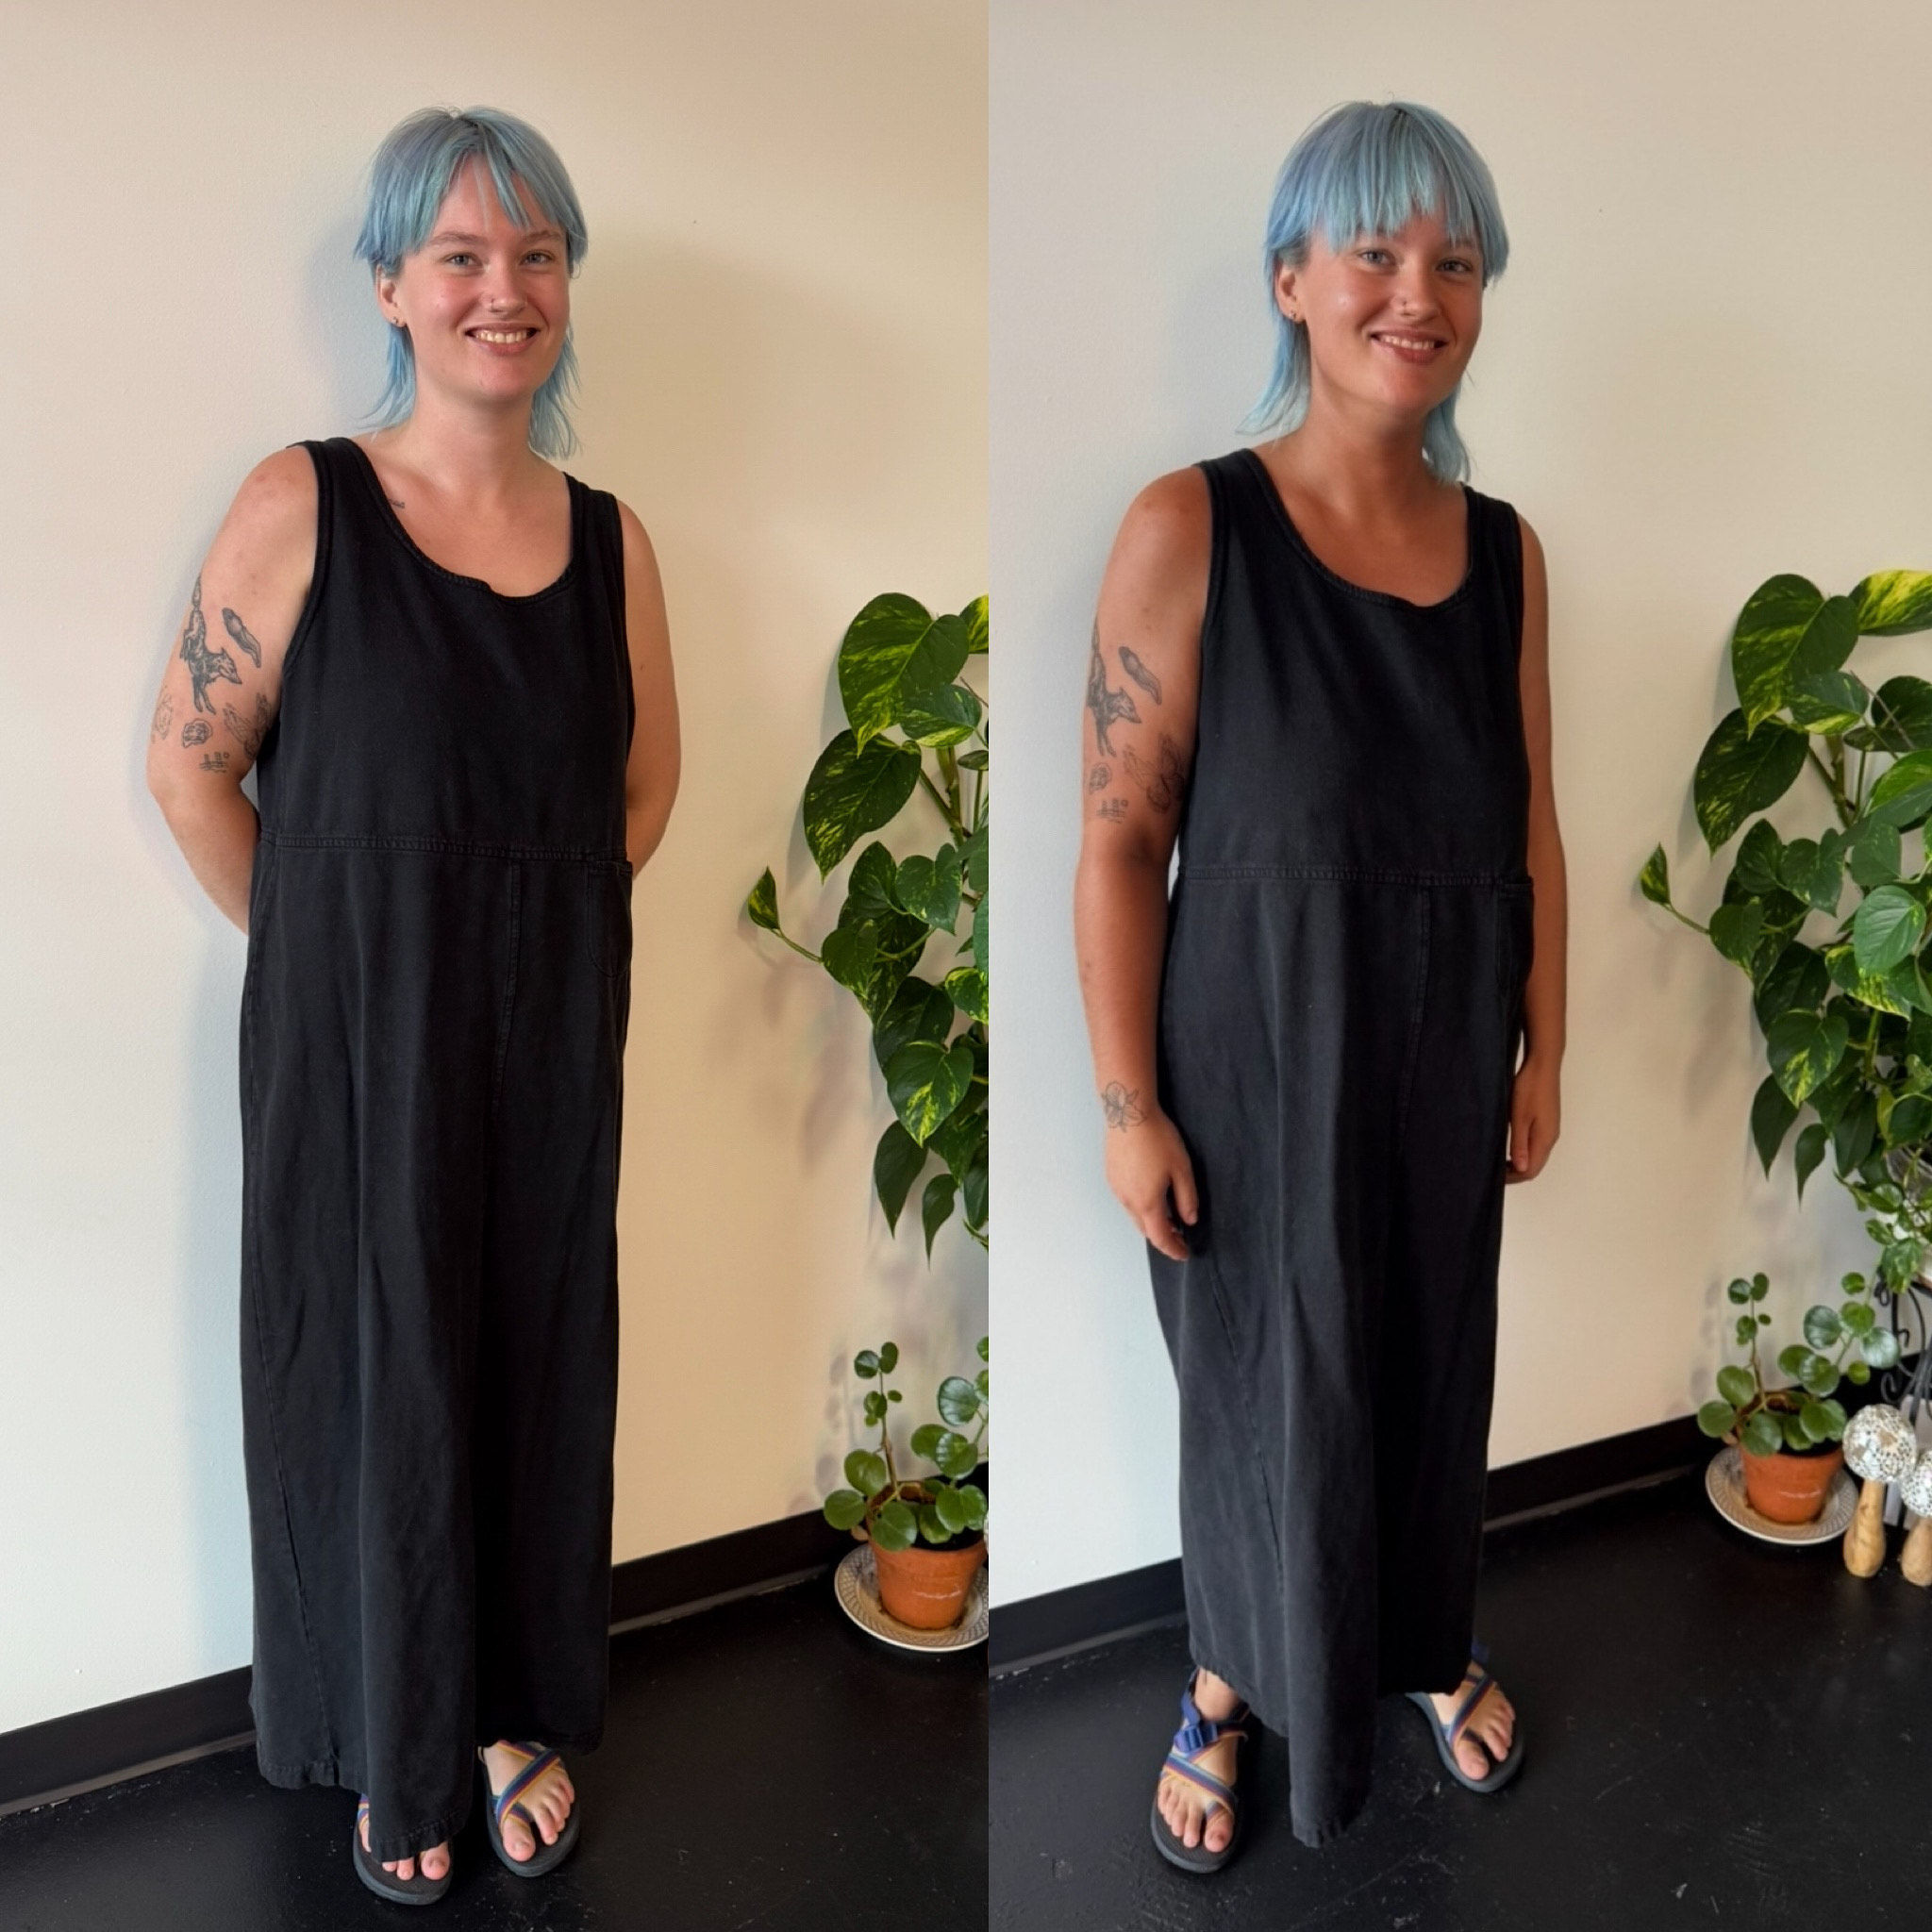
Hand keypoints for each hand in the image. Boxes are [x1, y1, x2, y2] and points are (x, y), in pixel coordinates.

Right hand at [1102, 1099, 1198, 1259]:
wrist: (1128, 1113)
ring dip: (1151, 1222)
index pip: (1161, 1237)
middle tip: (1180, 1237)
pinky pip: (1127, 1201)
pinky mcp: (1111, 1176)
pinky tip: (1151, 1197)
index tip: (1185, 1254)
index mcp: (1147, 1202)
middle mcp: (1128, 1201)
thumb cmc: (1158, 1139)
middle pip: (1145, 1230)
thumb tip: (1189, 1220)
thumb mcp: (1182, 1169)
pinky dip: (1141, 1208)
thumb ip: (1187, 1198)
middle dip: (1163, 1237)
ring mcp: (1116, 1189)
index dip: (1174, 1249)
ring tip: (1169, 1218)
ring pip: (1134, 1216)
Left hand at [1506, 1050, 1559, 1181]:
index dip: (1512, 1177)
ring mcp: (1550, 1130)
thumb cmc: (1529, 1089)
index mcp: (1544, 1139)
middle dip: (1515, 1172)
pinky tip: (1509, 1146)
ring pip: (1536, 1156)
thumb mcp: (1519, 1117)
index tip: (1493, 1176)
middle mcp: (1551, 1138)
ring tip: (1499, 1161)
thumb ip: (1519, 1144)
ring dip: (1519, 1162)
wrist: (1543, 1066)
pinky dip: (1523, 1151)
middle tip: (1494, 1171)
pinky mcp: (1547, 1122)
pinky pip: (1536, 1145)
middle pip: (1535, 1166)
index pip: (1530, 1170)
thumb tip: (1521, 1168)